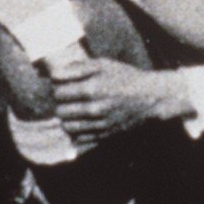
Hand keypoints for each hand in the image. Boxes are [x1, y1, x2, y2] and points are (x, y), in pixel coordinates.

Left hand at [49, 56, 178, 145]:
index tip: (64, 85)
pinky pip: (79, 139)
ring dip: (67, 118)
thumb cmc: (125, 77)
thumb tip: (53, 74)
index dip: (58, 87)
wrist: (149, 97)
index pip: (58, 92)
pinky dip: (76, 131)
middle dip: (61, 104)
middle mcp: (94, 109)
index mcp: (91, 89)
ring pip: (67, 127)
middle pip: (60, 111)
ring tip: (73, 110)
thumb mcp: (103, 64)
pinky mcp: (104, 136)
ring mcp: (99, 125)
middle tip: (68, 98)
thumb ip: (77, 68)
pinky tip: (81, 122)